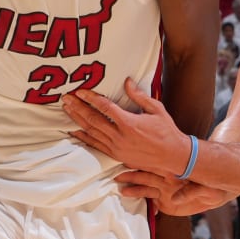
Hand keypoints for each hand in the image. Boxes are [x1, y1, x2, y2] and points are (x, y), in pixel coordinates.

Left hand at [63, 81, 189, 173]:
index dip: (91, 98)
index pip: (105, 107)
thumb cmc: (167, 131)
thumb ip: (139, 96)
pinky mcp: (117, 156)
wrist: (173, 156)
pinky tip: (74, 131)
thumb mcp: (156, 109)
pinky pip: (96, 145)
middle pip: (93, 119)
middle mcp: (120, 136)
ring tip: (67, 110)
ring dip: (77, 120)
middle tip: (66, 98)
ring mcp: (117, 148)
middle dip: (78, 107)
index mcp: (129, 123)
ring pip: (92, 132)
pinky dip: (84, 137)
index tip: (80, 91)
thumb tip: (127, 82)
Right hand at [115, 169, 233, 215]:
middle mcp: (166, 181)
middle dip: (132, 176)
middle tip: (117, 176)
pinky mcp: (165, 203)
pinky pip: (151, 203)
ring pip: (145, 189)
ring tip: (121, 191)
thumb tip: (175, 199)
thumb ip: (192, 191)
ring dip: (134, 190)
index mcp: (175, 174)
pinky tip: (132, 205)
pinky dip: (143, 205)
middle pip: (146, 177)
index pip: (157, 167)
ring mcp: (164, 192)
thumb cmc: (213, 186)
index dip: (144, 165)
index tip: (131, 162)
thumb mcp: (207, 189)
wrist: (217, 193)